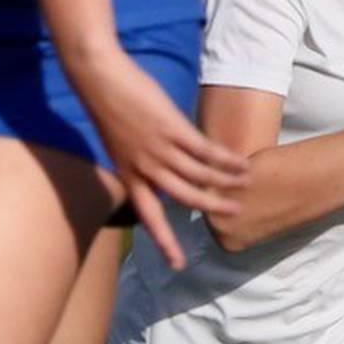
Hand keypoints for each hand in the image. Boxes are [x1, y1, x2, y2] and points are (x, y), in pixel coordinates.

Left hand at [72, 47, 248, 268]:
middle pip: (185, 197)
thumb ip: (138, 165)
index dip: (165, 242)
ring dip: (225, 181)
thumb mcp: (118, 147)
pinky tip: (240, 161)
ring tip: (245, 182)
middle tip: (233, 212)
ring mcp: (159, 149)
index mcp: (129, 177)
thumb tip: (160, 173)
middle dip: (211, 206)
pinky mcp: (172, 129)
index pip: (149, 218)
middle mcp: (145, 169)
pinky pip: (205, 151)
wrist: (99, 79)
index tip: (178, 264)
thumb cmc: (108, 108)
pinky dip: (225, 159)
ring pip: (199, 175)